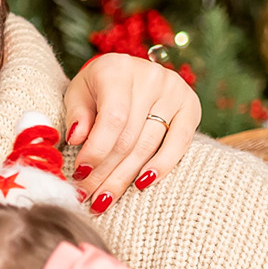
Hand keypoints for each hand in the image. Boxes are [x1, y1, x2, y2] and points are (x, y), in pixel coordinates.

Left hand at [63, 53, 201, 214]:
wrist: (127, 74)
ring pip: (149, 146)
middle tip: (87, 196)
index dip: (97, 151)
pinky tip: (142, 184)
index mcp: (117, 69)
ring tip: (104, 199)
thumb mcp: (78, 94)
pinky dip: (162, 166)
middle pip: (129, 138)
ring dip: (124, 178)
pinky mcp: (191, 106)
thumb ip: (76, 114)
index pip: (112, 119)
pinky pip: (180, 143)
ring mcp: (174, 91)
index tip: (80, 174)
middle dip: (105, 173)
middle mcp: (150, 77)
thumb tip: (77, 139)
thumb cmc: (97, 88)